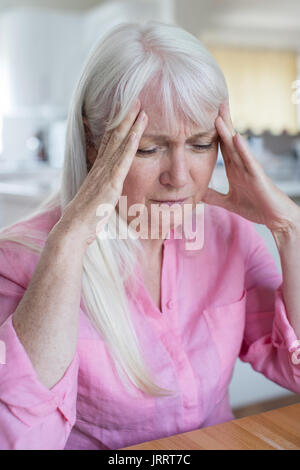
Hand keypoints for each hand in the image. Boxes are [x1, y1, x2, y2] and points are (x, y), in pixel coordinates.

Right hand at [54, 99, 147, 246]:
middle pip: (114, 137)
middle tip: (135, 100)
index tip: (126, 112)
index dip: (118, 126)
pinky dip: (129, 146)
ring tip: (140, 108)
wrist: (74, 229)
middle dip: (126, 117)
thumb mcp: (98, 200)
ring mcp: (105, 174)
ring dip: (130, 125)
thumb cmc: (85, 218)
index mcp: (99, 171)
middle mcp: (101, 168)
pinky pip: (121, 161)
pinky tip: (136, 132)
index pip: (109, 143)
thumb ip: (105, 191)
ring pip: (119, 144)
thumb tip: (110, 190)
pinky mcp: (110, 184)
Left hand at [202, 100, 299, 232]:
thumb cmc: (256, 207)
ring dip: (228, 131)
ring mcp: (250, 169)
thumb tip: (197, 194)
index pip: (221, 147)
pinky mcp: (258, 177)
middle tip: (213, 102)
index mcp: (234, 169)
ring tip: (219, 114)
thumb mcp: (228, 202)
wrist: (276, 218)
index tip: (202, 117)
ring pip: (236, 147)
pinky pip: (249, 161)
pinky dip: (242, 149)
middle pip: (228, 140)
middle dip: (222, 122)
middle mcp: (241, 165)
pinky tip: (236, 137)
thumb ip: (213, 196)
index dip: (212, 132)